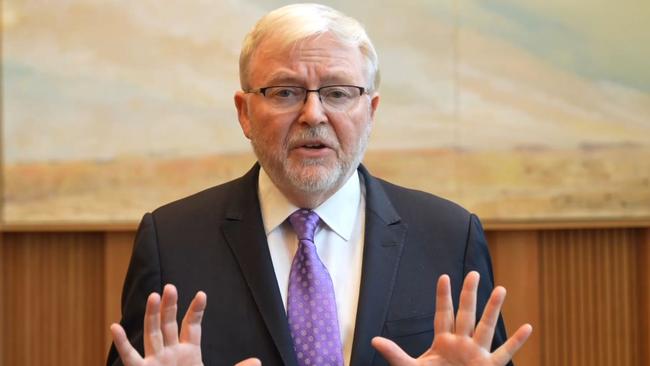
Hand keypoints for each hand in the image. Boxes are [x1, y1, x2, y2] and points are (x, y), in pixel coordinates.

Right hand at [110, 284, 260, 365]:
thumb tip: (258, 361)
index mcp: (189, 352)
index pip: (192, 326)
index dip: (196, 310)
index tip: (202, 295)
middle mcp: (170, 353)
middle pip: (169, 324)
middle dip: (169, 306)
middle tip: (170, 287)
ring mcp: (156, 361)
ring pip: (152, 334)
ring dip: (152, 316)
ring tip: (153, 296)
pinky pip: (130, 358)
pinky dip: (122, 343)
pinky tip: (115, 328)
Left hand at [372, 271, 531, 365]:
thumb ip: (394, 354)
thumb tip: (372, 340)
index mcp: (442, 342)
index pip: (443, 314)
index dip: (443, 297)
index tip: (444, 277)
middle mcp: (461, 344)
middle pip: (466, 314)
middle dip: (469, 294)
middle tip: (474, 273)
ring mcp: (476, 355)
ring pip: (486, 328)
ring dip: (493, 309)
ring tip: (500, 289)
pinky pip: (504, 354)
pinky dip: (516, 342)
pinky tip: (527, 327)